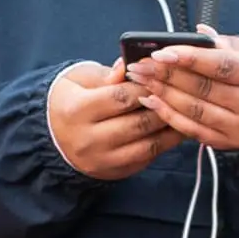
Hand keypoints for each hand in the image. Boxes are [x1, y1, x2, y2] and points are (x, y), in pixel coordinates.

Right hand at [47, 59, 185, 179]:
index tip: (162, 76)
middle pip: (138, 123)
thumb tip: (130, 64)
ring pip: (147, 145)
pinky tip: (176, 129)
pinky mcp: (113, 173)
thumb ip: (108, 74)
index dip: (145, 86)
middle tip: (182, 94)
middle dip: (163, 107)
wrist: (52, 136)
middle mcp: (87, 139)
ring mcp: (101, 160)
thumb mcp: (81, 80)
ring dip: (171, 129)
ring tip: (186, 112)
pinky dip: (164, 144)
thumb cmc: (72, 99)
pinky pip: (146, 159)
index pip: (120, 97)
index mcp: (76, 110)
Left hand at [125, 25, 238, 150]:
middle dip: (167, 75)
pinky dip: (170, 116)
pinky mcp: (231, 143)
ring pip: (196, 111)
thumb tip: (200, 30)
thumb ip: (228, 43)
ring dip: (163, 94)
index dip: (190, 58)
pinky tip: (152, 101)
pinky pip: (195, 131)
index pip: (221, 65)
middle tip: (140, 64)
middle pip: (204, 88)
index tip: (161, 52)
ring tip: (142, 80)